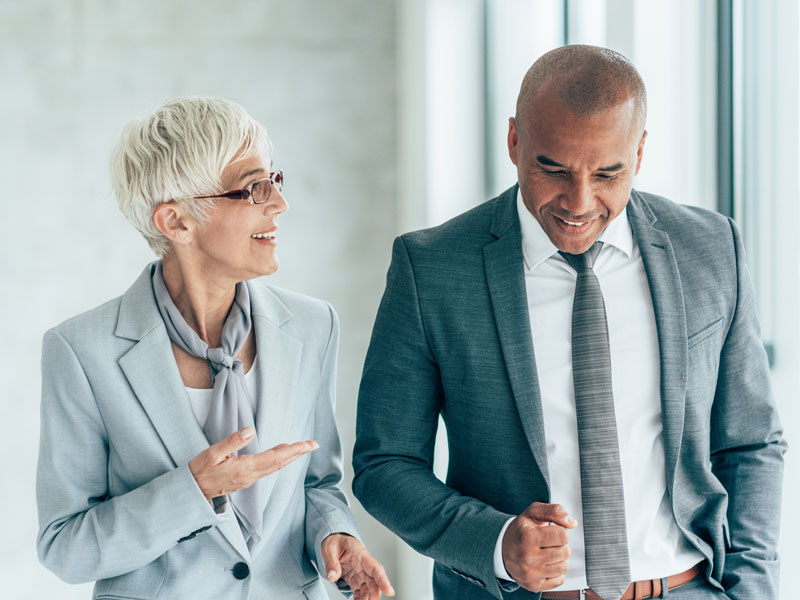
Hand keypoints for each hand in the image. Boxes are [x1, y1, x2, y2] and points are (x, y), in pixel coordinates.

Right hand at [189, 427, 317, 498]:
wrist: (193, 492)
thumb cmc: (200, 471)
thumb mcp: (212, 453)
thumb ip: (232, 442)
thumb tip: (251, 430)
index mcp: (244, 468)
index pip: (274, 457)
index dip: (292, 450)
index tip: (307, 445)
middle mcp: (251, 476)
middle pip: (279, 463)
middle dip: (297, 453)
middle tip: (313, 444)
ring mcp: (249, 479)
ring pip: (275, 466)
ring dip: (290, 457)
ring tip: (302, 447)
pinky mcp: (246, 479)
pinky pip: (268, 468)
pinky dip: (279, 460)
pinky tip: (282, 454)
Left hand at [321, 533, 394, 599]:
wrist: (335, 539)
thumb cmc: (336, 541)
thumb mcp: (330, 549)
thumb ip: (331, 563)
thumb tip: (332, 577)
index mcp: (361, 555)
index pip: (375, 568)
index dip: (383, 580)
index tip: (390, 592)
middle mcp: (364, 566)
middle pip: (374, 582)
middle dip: (374, 595)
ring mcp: (360, 573)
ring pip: (368, 589)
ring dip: (367, 598)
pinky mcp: (355, 579)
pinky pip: (360, 591)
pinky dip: (360, 599)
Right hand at [501, 502, 575, 591]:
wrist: (503, 548)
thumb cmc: (521, 530)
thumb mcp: (533, 513)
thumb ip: (554, 511)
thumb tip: (572, 523)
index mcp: (527, 537)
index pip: (563, 536)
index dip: (561, 531)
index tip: (552, 531)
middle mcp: (527, 557)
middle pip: (565, 552)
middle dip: (560, 545)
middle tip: (548, 542)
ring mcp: (530, 573)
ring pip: (564, 567)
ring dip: (559, 559)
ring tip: (546, 553)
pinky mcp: (533, 585)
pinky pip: (560, 580)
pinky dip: (555, 572)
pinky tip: (544, 565)